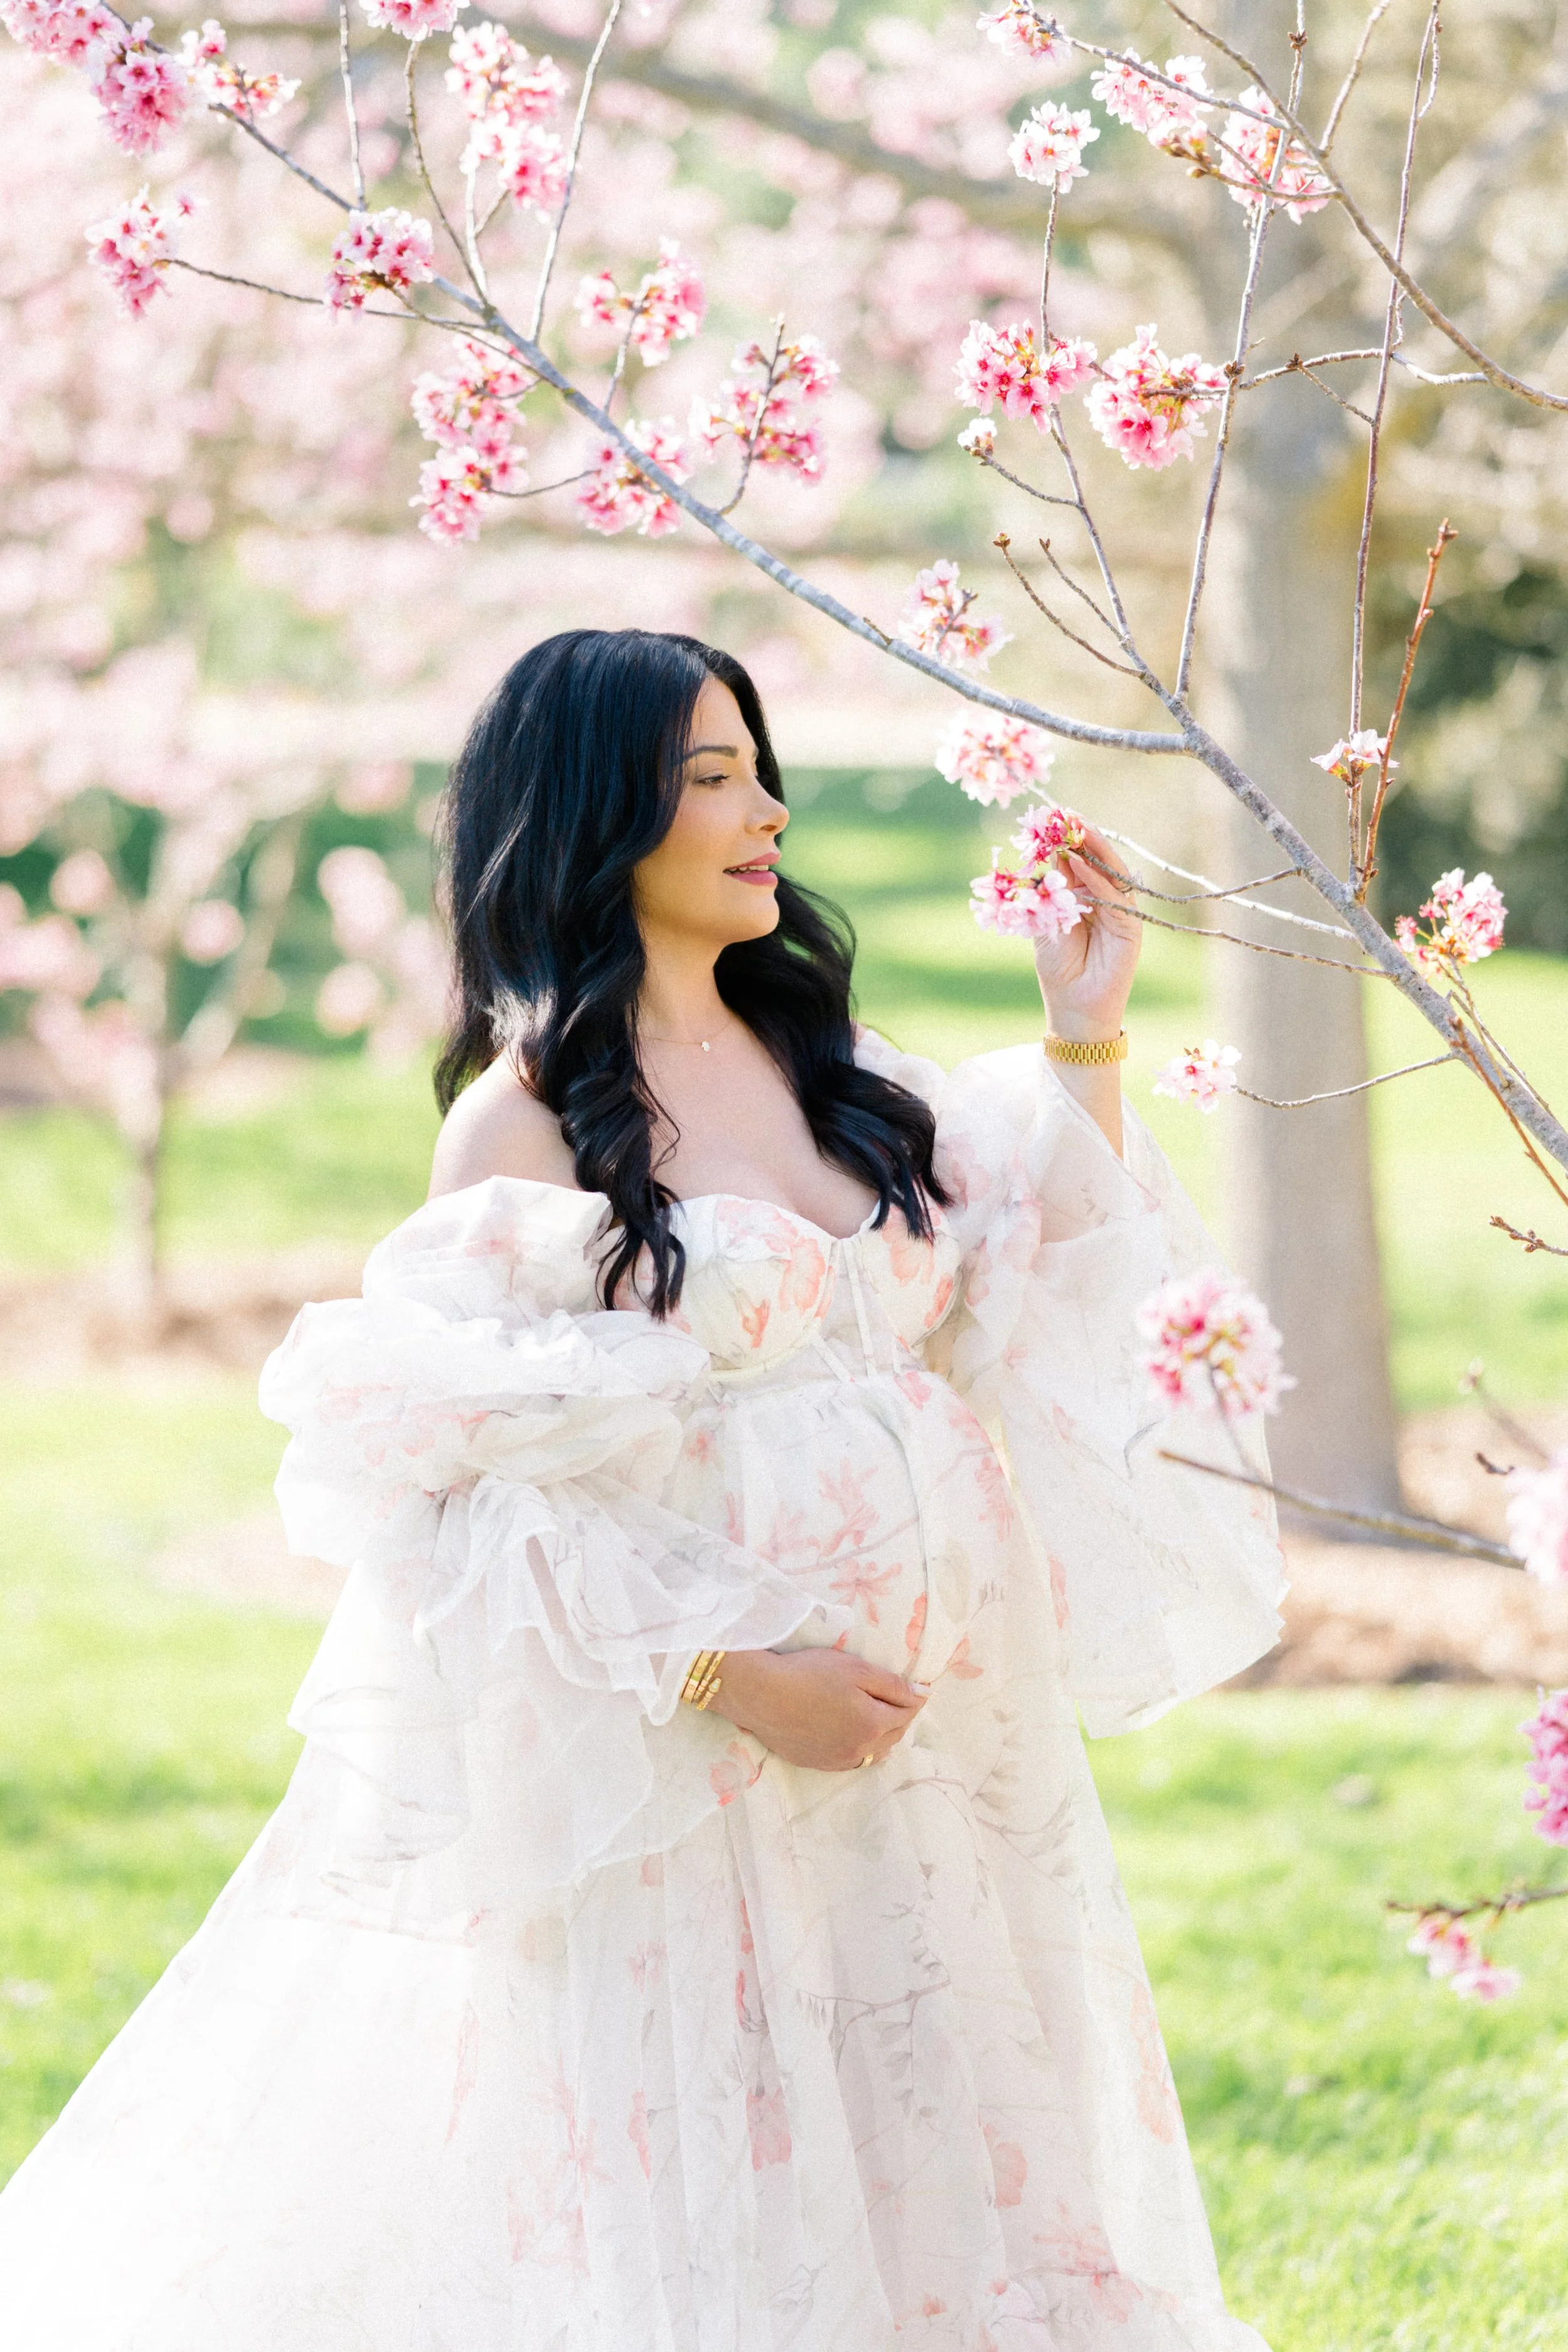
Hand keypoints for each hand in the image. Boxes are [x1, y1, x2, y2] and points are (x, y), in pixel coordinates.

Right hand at [711, 1647, 927, 1771]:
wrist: (760, 1694)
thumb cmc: (809, 1674)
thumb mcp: (857, 1669)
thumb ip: (893, 1685)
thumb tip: (923, 1695)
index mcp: (873, 1724)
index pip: (907, 1713)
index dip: (911, 1698)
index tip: (910, 1687)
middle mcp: (860, 1749)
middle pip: (893, 1736)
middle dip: (898, 1717)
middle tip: (891, 1698)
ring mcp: (837, 1760)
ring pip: (873, 1752)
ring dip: (879, 1736)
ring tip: (871, 1715)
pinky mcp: (817, 1764)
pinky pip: (849, 1759)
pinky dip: (857, 1746)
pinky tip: (846, 1731)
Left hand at [1031, 816, 1140, 1034]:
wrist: (1074, 1009)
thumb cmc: (1059, 970)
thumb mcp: (1047, 924)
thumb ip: (1051, 893)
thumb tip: (1050, 855)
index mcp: (1084, 898)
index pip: (1077, 861)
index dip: (1066, 840)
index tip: (1050, 817)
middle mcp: (1105, 900)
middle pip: (1097, 861)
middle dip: (1082, 836)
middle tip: (1065, 813)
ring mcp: (1120, 912)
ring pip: (1110, 872)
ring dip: (1093, 848)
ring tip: (1074, 826)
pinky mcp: (1130, 927)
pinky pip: (1114, 896)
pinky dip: (1096, 878)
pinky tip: (1076, 861)